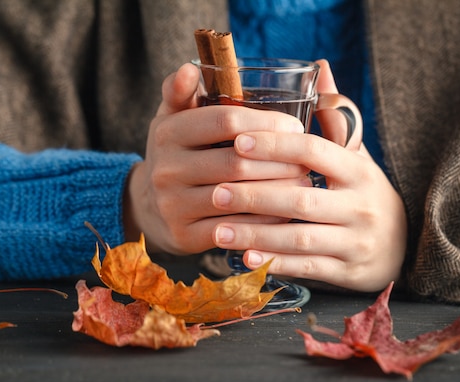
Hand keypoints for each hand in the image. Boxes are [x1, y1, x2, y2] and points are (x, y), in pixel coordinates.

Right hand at [123, 63, 307, 253]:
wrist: (151, 209)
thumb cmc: (178, 155)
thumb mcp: (173, 120)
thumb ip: (182, 93)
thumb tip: (189, 68)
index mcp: (168, 132)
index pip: (226, 120)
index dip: (266, 123)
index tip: (296, 128)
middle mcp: (166, 169)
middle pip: (237, 162)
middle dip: (279, 160)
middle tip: (307, 160)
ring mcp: (173, 205)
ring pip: (238, 197)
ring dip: (277, 191)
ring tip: (304, 184)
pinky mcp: (184, 236)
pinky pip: (234, 229)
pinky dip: (264, 221)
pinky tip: (285, 212)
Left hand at [210, 60, 406, 291]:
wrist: (404, 246)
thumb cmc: (365, 193)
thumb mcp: (356, 155)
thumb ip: (334, 117)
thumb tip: (320, 66)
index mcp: (359, 170)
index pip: (314, 151)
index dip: (275, 145)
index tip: (237, 141)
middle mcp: (361, 205)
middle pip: (303, 197)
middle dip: (256, 195)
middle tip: (215, 192)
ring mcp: (356, 241)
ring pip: (301, 237)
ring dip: (258, 234)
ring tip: (219, 232)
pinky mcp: (348, 271)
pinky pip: (308, 267)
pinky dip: (276, 263)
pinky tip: (246, 258)